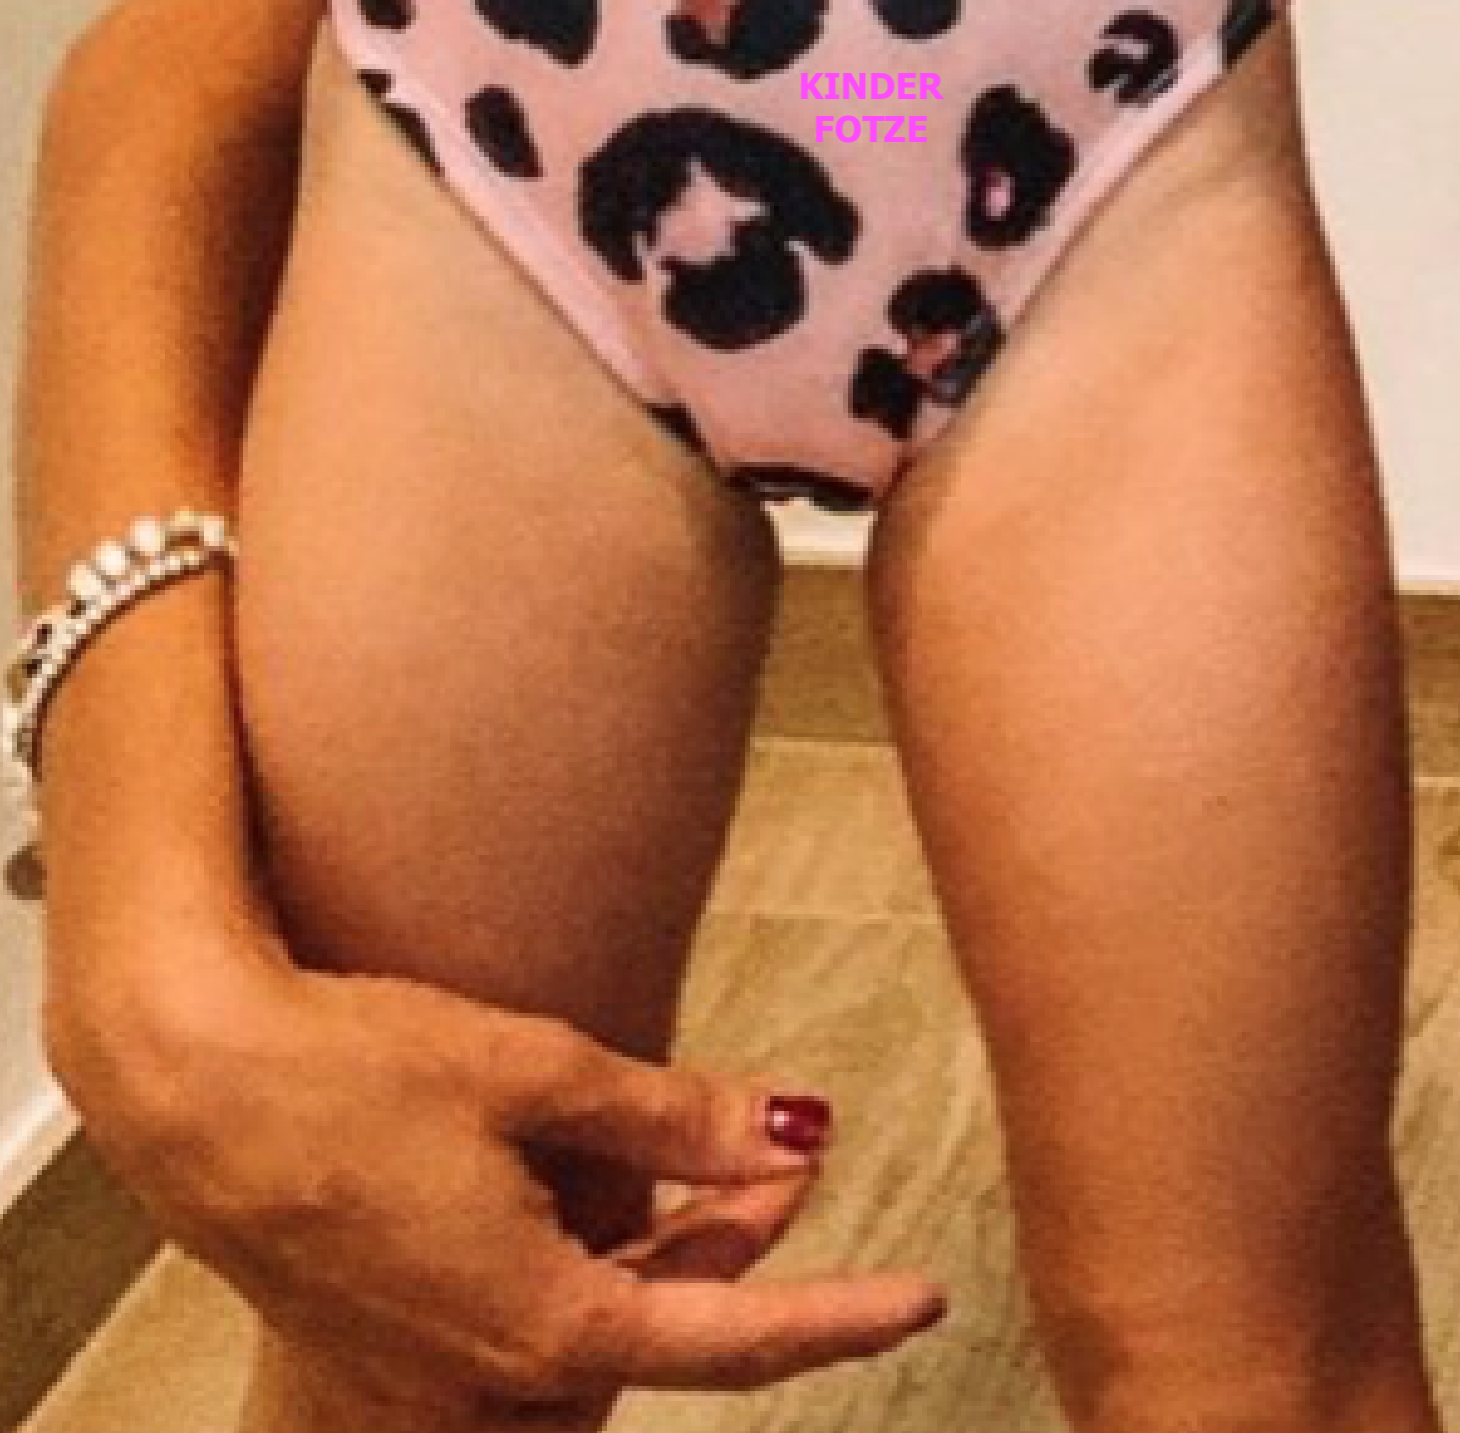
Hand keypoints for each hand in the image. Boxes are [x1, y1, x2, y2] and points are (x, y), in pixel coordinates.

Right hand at [57, 925, 947, 1419]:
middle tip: (785, 1154)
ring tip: (703, 1154)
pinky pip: (524, 1317)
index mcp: (545, 1324)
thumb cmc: (346, 1071)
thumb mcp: (536, 1074)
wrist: (186, 1081)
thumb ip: (675, 1119)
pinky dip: (585, 1255)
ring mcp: (431, 1365)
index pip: (737, 1338)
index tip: (916, 1297)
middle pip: (665, 1326)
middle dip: (741, 1248)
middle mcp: (489, 1375)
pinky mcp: (390, 1329)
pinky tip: (590, 1179)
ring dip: (664, 1248)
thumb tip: (789, 1128)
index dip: (840, 1316)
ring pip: (596, 1323)